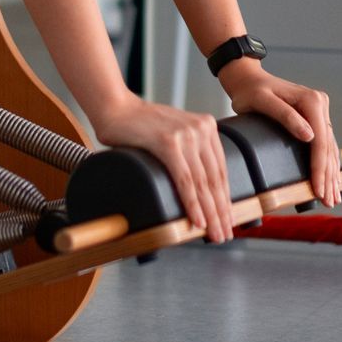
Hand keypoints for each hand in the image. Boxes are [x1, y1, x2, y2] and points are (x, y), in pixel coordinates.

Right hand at [88, 93, 237, 242]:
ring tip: (214, 232)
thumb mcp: (173, 134)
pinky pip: (185, 180)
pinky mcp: (168, 143)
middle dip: (221, 211)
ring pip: (202, 183)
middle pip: (215, 178)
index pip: (221, 170)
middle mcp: (200, 128)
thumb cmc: (137, 125)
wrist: (113, 107)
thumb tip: (198, 188)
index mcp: (206, 126)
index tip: (227, 218)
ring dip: (210, 213)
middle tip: (224, 233)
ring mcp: (185, 135)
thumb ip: (188, 151)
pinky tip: (197, 220)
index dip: (225, 198)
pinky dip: (192, 203)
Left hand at [218, 61, 340, 206]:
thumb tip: (309, 136)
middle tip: (329, 202)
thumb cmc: (250, 91)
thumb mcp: (262, 101)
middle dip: (328, 176)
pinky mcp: (314, 119)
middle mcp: (320, 105)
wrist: (246, 79)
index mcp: (312, 101)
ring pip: (328, 148)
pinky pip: (323, 145)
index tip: (318, 189)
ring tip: (333, 197)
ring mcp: (319, 112)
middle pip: (327, 147)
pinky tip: (329, 180)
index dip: (319, 168)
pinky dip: (326, 164)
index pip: (320, 141)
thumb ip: (285, 116)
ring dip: (331, 174)